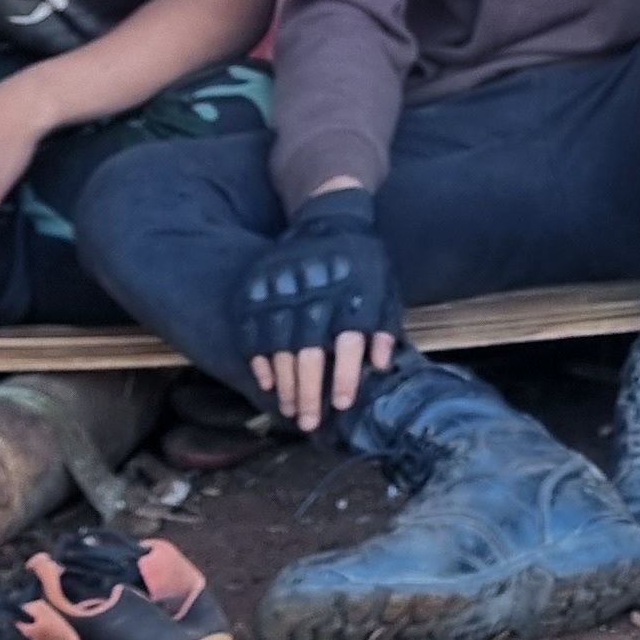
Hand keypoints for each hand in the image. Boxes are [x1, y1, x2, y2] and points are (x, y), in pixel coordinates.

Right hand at [238, 188, 403, 434]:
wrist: (329, 217)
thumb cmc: (364, 263)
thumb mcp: (386, 288)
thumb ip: (384, 326)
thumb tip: (381, 365)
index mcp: (352, 294)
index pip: (348, 342)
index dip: (345, 376)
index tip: (342, 404)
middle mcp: (317, 293)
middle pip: (309, 351)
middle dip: (309, 392)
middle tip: (308, 422)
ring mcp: (284, 290)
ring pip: (279, 346)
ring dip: (284, 383)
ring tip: (289, 410)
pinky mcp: (260, 287)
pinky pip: (254, 330)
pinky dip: (259, 359)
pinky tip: (267, 382)